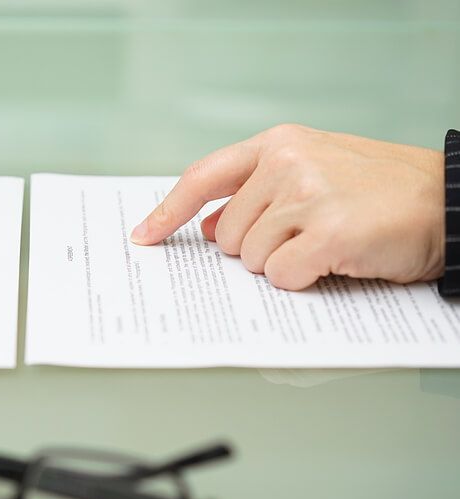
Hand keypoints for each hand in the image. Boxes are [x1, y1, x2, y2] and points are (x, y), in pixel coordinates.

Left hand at [130, 124, 444, 289]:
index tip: (143, 237)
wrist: (447, 200)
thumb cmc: (379, 191)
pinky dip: (301, 280)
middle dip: (255, 248)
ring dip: (282, 264)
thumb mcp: (312, 173)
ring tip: (325, 242)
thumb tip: (207, 227)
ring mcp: (306, 195)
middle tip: (303, 236)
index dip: (168, 211)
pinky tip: (333, 260)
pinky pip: (280, 277)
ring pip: (250, 260)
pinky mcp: (327, 232)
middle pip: (227, 236)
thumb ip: (255, 194)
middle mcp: (286, 163)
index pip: (203, 177)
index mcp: (278, 144)